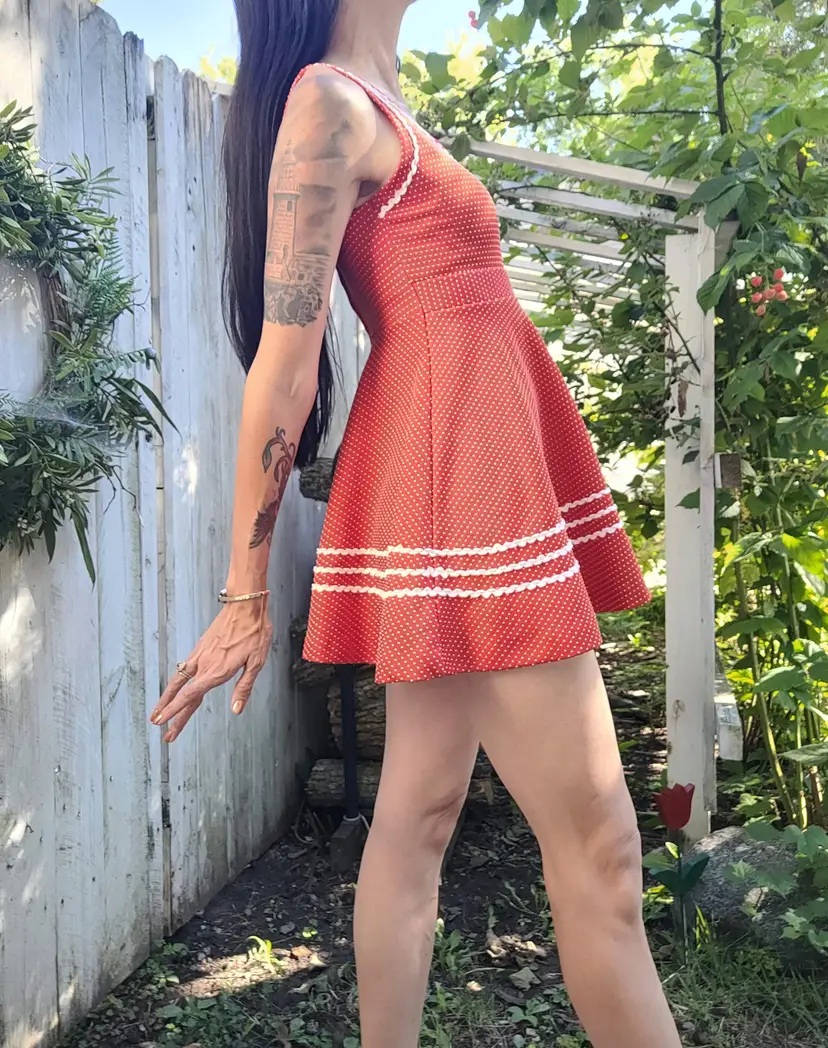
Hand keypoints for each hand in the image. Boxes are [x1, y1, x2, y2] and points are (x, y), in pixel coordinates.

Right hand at [150, 597, 273, 742]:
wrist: (245, 605)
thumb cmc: (254, 632)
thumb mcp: (257, 662)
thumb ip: (244, 687)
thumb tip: (236, 709)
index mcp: (217, 671)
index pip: (190, 696)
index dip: (175, 711)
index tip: (163, 723)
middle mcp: (204, 664)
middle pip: (182, 694)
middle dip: (169, 712)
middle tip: (158, 727)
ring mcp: (200, 655)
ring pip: (178, 680)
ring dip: (166, 698)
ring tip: (156, 712)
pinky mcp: (200, 647)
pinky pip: (184, 668)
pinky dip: (175, 681)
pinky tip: (174, 687)